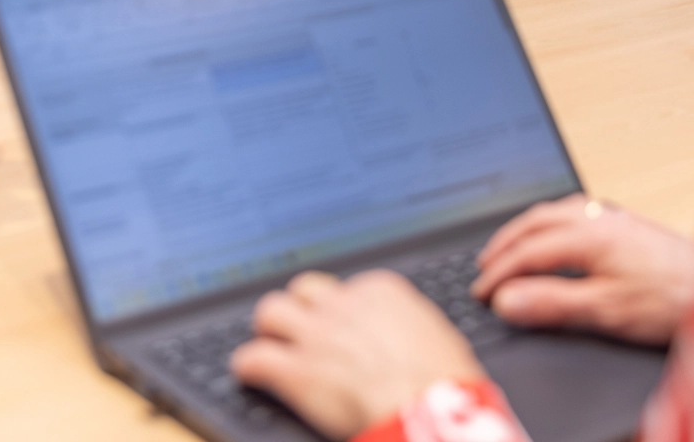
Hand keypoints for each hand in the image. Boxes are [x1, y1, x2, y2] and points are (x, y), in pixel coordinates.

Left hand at [231, 269, 484, 439]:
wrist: (428, 407)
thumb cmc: (445, 381)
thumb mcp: (436, 335)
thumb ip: (409, 326)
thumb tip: (407, 335)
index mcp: (380, 291)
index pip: (345, 287)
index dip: (339, 310)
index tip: (340, 326)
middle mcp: (343, 304)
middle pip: (303, 288)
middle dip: (299, 309)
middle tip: (299, 330)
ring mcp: (316, 334)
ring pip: (271, 310)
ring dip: (269, 329)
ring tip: (270, 344)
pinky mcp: (296, 371)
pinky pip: (253, 358)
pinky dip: (248, 366)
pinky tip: (249, 374)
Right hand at [471, 194, 693, 344]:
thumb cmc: (673, 302)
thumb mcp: (605, 311)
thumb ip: (552, 304)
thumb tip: (507, 299)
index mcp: (587, 235)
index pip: (528, 251)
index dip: (500, 273)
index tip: (481, 291)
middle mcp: (598, 217)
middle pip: (537, 221)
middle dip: (505, 242)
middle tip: (483, 264)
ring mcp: (615, 217)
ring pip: (556, 212)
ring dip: (527, 229)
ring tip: (511, 246)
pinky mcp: (630, 224)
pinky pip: (576, 211)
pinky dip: (552, 223)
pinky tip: (560, 233)